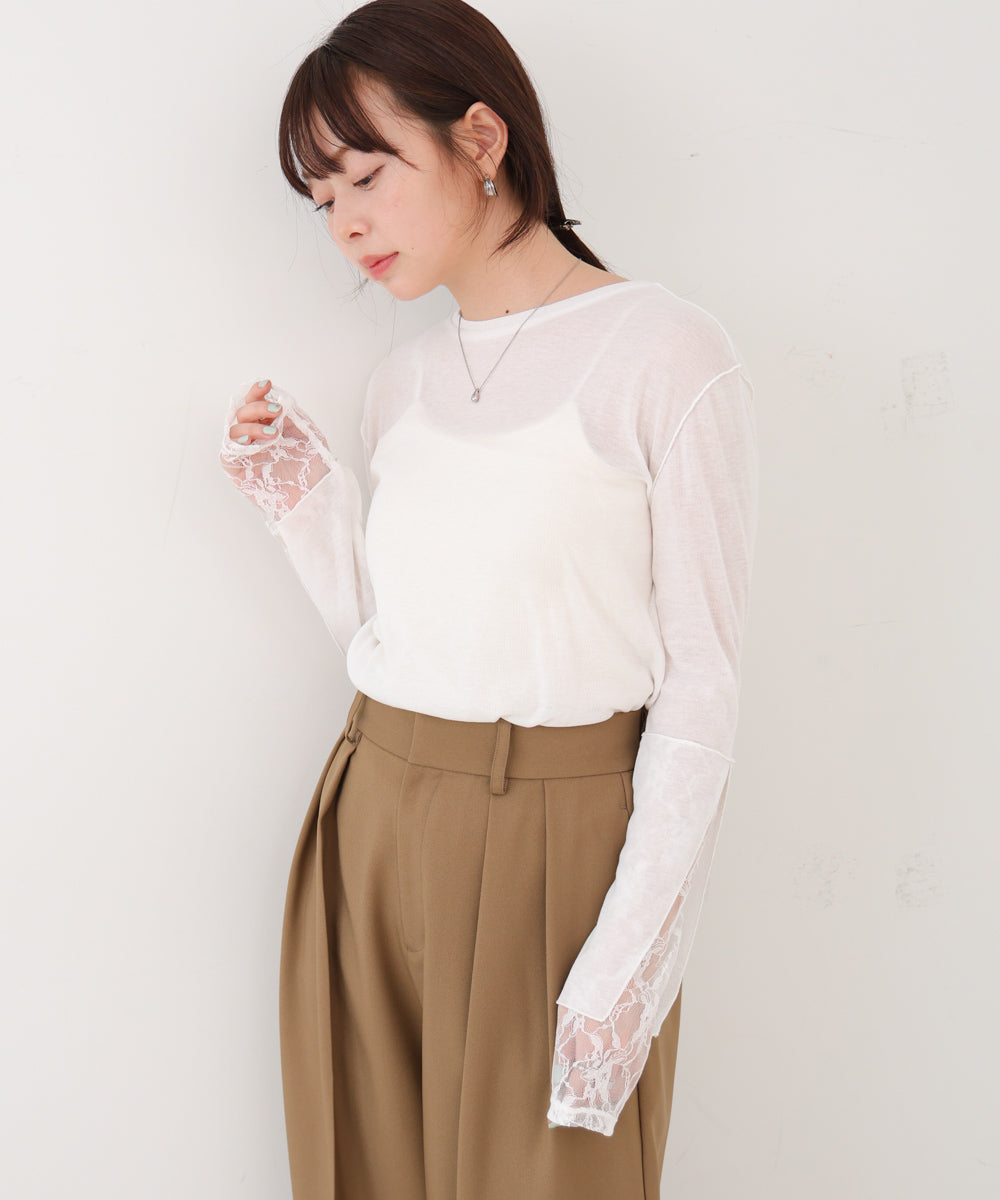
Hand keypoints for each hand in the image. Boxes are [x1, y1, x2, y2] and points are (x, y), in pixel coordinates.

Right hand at [219, 378, 334, 527]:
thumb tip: (276, 398)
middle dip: (256, 406)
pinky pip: (228, 453)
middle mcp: (254, 438)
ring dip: (250, 426)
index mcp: (268, 425)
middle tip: (275, 410)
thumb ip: (290, 415)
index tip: (266, 384)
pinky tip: (250, 442)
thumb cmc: (313, 466)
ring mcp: (245, 454)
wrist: (316, 493)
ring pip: (233, 430)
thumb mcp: (306, 433)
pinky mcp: (239, 472)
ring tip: (272, 433)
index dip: (256, 392)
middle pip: (241, 413)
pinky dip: (235, 444)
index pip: (254, 404)